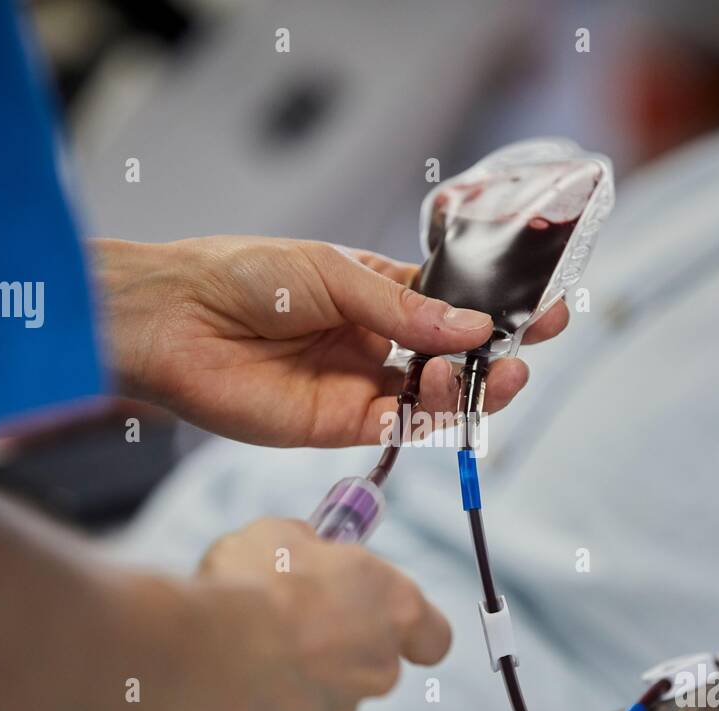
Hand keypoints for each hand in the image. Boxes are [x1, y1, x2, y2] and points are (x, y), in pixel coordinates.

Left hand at [94, 236, 568, 446]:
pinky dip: (427, 415)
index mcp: (379, 295)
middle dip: (496, 356)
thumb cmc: (243, 276)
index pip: (454, 308)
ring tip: (494, 371)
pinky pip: (398, 427)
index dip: (497, 312)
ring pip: (433, 399)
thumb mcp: (335, 275)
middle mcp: (376, 343)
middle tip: (527, 349)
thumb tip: (474, 331)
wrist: (174, 319)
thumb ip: (405, 310)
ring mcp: (359, 386)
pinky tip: (439, 388)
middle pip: (454, 359)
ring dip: (471, 388)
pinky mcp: (338, 425)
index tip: (544, 308)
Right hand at [179, 519, 451, 710]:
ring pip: (319, 701)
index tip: (383, 617)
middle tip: (282, 624)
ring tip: (239, 653)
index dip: (409, 629)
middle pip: (368, 666)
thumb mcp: (283, 534)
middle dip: (331, 650)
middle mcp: (376, 670)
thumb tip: (306, 552)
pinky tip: (221, 688)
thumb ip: (309, 550)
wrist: (198, 651)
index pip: (432, 634)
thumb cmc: (249, 582)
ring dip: (289, 681)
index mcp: (392, 608)